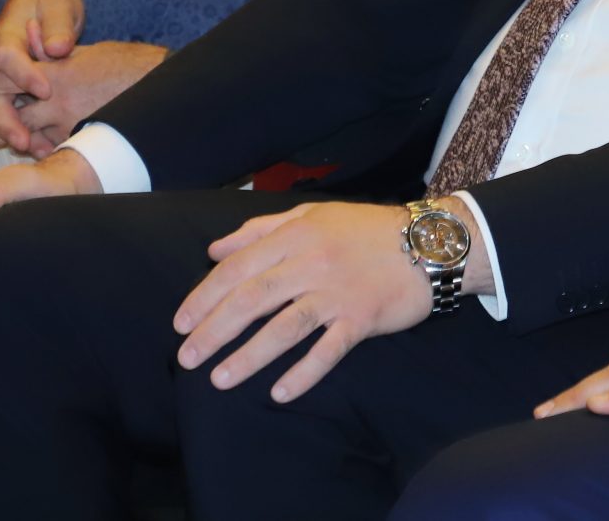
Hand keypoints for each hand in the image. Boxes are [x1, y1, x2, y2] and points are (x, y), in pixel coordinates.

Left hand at [0, 40, 166, 157]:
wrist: (159, 84)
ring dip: (9, 146)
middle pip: (10, 115)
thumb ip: (56, 53)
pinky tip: (34, 165)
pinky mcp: (84, 139)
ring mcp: (69, 122)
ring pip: (29, 137)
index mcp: (53, 72)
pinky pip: (55, 151)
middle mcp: (56, 99)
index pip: (4, 76)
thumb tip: (32, 43)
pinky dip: (42, 156)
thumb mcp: (86, 51)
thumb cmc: (125, 62)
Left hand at [172, 202, 433, 403]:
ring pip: (284, 327)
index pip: (238, 267)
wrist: (428, 243)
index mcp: (296, 235)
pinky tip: (280, 393)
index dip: (204, 296)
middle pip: (252, 299)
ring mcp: (337, 292)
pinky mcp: (362, 318)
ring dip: (248, 356)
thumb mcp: (312, 215)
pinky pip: (328, 350)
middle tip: (186, 357)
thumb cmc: (366, 230)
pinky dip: (303, 373)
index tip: (180, 322)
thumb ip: (261, 230)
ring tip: (219, 379)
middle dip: (213, 330)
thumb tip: (216, 250)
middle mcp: (311, 262)